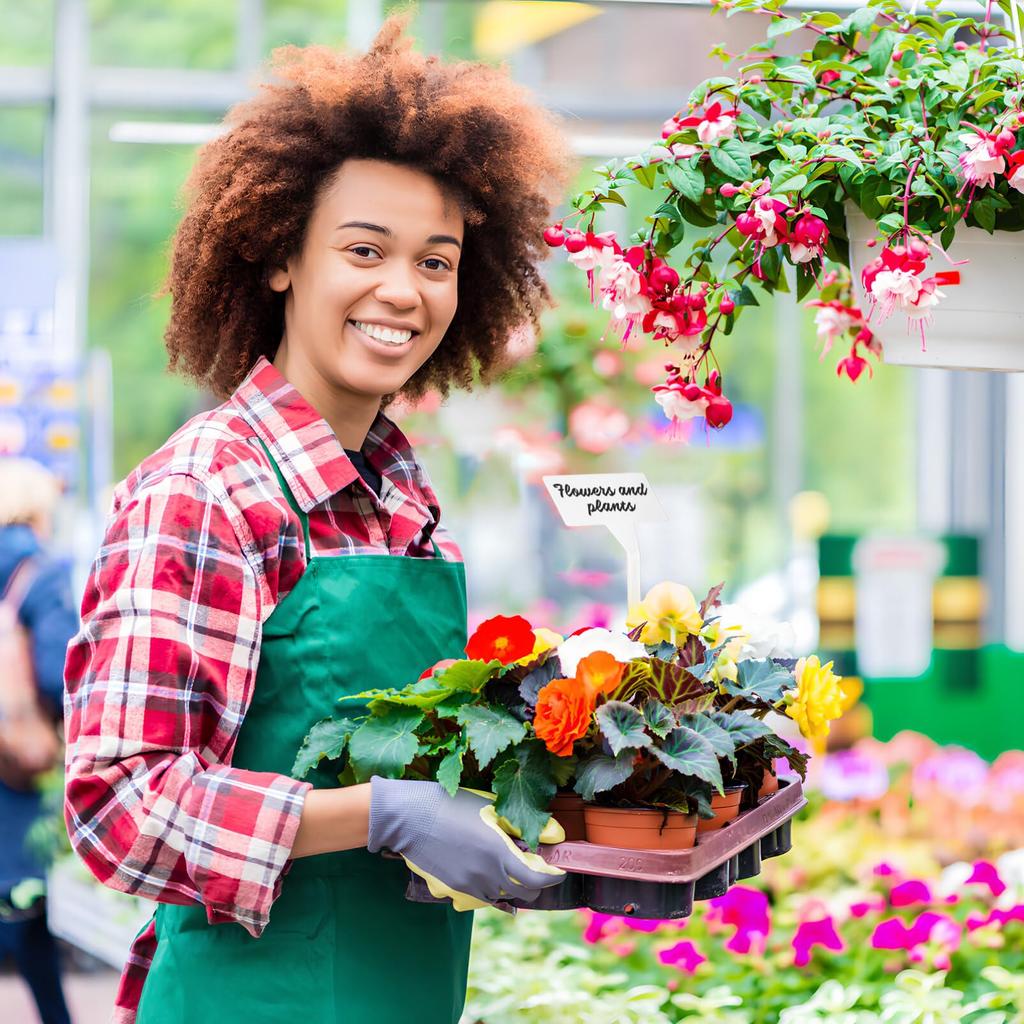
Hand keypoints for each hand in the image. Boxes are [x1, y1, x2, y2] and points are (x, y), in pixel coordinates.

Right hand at [367, 779, 564, 907]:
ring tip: (504, 863)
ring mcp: (469, 886)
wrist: (411, 818)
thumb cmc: (451, 805)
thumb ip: (519, 825)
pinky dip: (489, 886)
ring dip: (509, 884)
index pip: (536, 880)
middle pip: (523, 893)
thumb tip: (553, 834)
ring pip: (501, 895)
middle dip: (534, 884)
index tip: (558, 872)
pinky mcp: (453, 889)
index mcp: (499, 852)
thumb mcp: (489, 809)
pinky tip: (484, 869)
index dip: (551, 879)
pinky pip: (480, 895)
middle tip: (533, 867)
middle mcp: (487, 875)